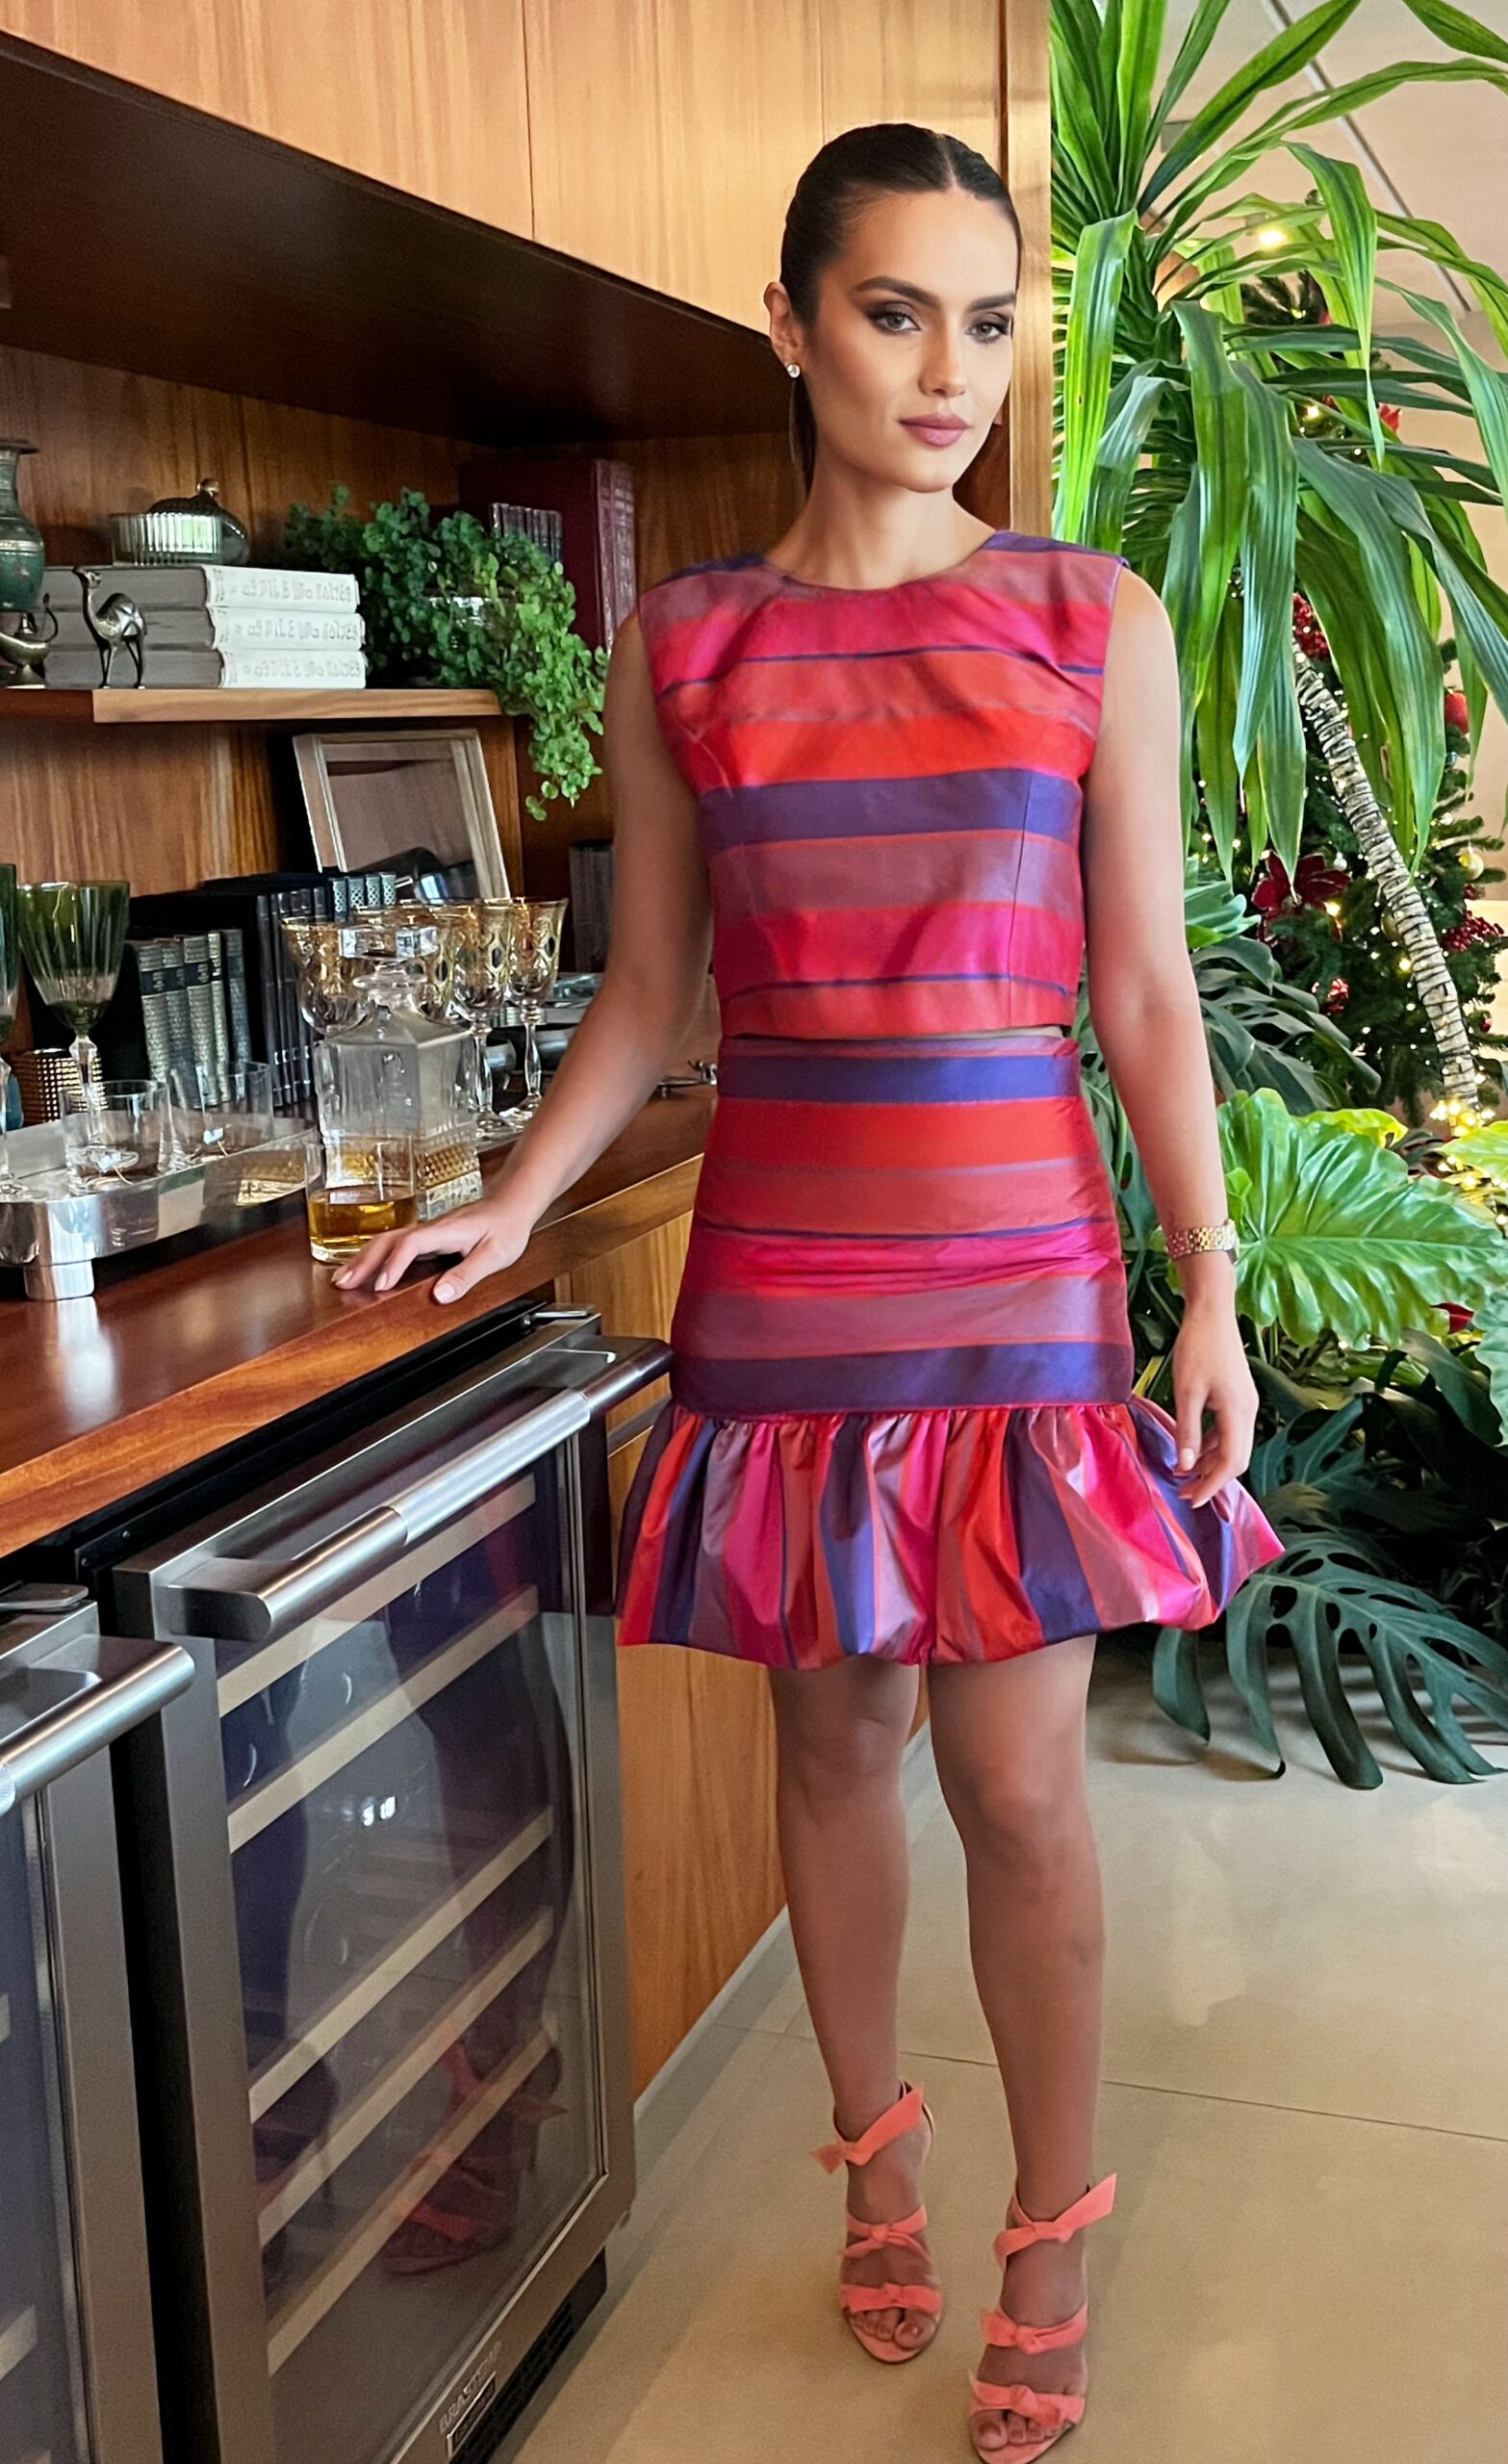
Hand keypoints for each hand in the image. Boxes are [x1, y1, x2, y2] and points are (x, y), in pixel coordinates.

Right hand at [329, 1198, 531, 1303]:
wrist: (511, 1204)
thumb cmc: (505, 1226)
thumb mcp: (495, 1255)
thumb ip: (468, 1274)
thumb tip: (441, 1295)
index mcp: (445, 1231)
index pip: (411, 1244)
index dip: (394, 1264)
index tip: (381, 1285)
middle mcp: (430, 1229)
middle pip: (387, 1240)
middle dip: (363, 1262)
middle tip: (342, 1283)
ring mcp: (426, 1232)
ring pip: (386, 1241)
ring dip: (363, 1259)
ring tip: (342, 1279)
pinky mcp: (427, 1238)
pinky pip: (394, 1246)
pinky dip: (375, 1258)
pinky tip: (366, 1270)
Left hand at [1169, 1298, 1258, 1506]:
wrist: (1213, 1312)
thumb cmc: (1198, 1348)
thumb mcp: (1186, 1392)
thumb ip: (1187, 1430)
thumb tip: (1185, 1466)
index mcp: (1238, 1413)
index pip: (1231, 1463)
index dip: (1212, 1485)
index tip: (1192, 1500)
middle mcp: (1249, 1412)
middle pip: (1236, 1458)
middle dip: (1212, 1479)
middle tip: (1186, 1493)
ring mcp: (1246, 1404)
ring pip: (1233, 1445)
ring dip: (1210, 1462)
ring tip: (1184, 1474)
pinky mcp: (1239, 1397)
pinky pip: (1228, 1430)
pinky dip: (1212, 1444)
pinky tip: (1192, 1448)